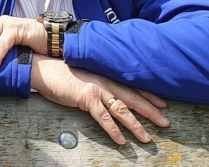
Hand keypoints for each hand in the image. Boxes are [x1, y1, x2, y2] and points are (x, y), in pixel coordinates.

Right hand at [30, 56, 168, 144]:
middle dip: (151, 111)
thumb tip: (107, 94)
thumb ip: (97, 83)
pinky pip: (103, 117)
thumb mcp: (84, 75)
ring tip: (147, 138)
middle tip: (166, 122)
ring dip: (136, 125)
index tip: (163, 104)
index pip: (132, 85)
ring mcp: (96, 89)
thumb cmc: (61, 72)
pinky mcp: (85, 98)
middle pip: (133, 97)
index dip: (149, 94)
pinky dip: (113, 129)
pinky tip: (121, 140)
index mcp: (105, 75)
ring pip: (122, 109)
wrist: (43, 68)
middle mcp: (104, 81)